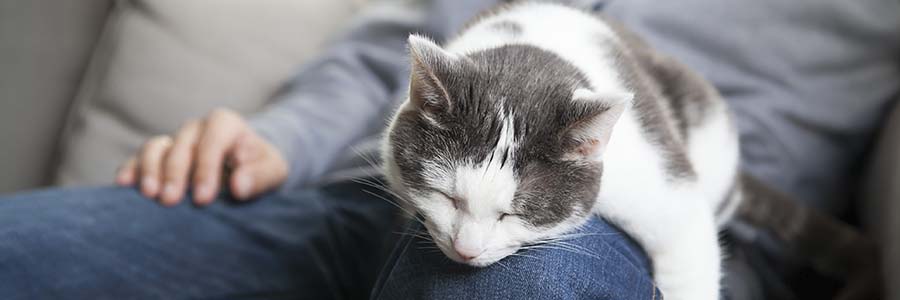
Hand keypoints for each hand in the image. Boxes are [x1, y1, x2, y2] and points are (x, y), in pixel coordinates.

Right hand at [116, 108, 288, 205]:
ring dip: (150, 170)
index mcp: (225, 125)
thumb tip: (239, 185)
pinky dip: (132, 169)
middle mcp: (197, 129)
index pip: (212, 141)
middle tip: (171, 200)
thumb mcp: (273, 170)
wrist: (249, 165)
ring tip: (149, 194)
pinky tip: (124, 184)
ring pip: (156, 147)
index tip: (204, 198)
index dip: (206, 168)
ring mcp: (175, 140)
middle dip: (175, 173)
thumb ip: (260, 176)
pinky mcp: (160, 156)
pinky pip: (140, 158)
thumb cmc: (261, 167)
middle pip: (181, 145)